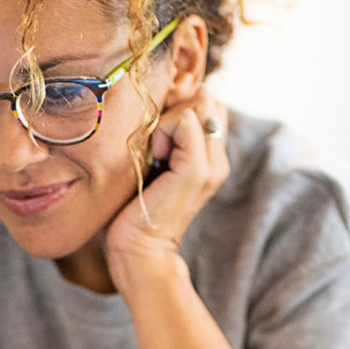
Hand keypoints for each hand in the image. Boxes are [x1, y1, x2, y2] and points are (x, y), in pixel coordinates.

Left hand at [104, 88, 229, 289]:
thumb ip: (162, 137)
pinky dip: (162, 129)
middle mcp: (217, 158)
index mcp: (209, 156)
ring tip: (153, 150)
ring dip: (168, 117)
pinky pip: (185, 120)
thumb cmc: (133, 209)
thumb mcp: (151, 163)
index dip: (178, 104)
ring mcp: (211, 164)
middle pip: (207, 97)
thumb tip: (155, 101)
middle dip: (175, 105)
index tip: (155, 133)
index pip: (206, 102)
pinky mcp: (198, 170)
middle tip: (154, 140)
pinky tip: (152, 156)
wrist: (138, 251)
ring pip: (200, 102)